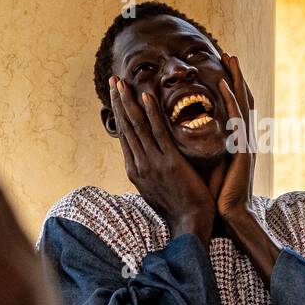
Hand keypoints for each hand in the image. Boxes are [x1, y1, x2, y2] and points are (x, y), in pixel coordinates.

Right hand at [109, 76, 215, 242]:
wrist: (191, 225)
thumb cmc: (179, 209)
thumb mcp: (157, 190)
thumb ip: (151, 172)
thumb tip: (149, 160)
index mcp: (136, 170)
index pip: (125, 136)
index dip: (119, 113)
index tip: (117, 95)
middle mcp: (139, 165)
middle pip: (126, 127)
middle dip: (119, 102)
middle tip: (113, 80)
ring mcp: (152, 163)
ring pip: (137, 126)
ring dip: (128, 101)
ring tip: (122, 82)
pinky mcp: (169, 163)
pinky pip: (158, 133)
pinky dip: (151, 113)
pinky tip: (145, 96)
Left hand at [216, 53, 255, 223]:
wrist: (228, 216)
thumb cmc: (214, 196)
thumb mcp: (206, 166)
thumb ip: (200, 150)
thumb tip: (179, 137)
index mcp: (234, 142)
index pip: (233, 107)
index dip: (230, 87)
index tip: (222, 67)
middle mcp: (241, 138)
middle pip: (240, 99)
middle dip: (236, 76)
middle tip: (230, 53)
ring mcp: (244, 142)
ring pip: (241, 103)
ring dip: (236, 79)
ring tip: (231, 57)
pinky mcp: (242, 149)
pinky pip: (236, 119)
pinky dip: (231, 100)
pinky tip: (224, 84)